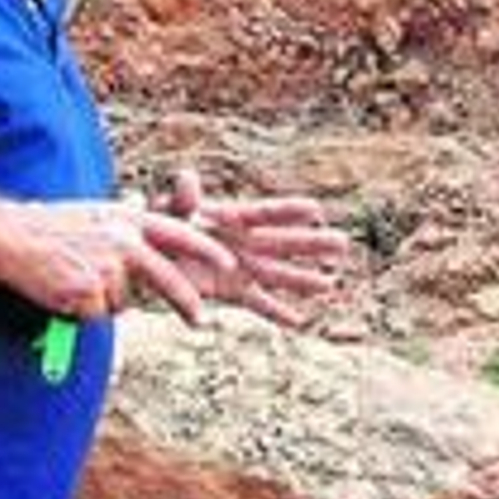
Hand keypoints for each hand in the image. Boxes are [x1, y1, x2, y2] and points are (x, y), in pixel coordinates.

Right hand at [0, 198, 238, 324]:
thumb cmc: (57, 227)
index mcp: (131, 219)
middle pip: (167, 276)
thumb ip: (128, 224)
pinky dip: (84, 312)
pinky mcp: (89, 290)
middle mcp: (125, 240)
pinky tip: (66, 293)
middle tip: (201, 321)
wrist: (14, 238)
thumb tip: (147, 219)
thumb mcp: (101, 214)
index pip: (180, 233)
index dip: (206, 249)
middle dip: (186, 301)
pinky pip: (98, 314)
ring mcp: (107, 266)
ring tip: (76, 281)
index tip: (230, 263)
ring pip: (122, 302)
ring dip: (103, 302)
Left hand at [156, 168, 349, 327]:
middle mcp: (245, 243)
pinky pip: (258, 303)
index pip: (265, 214)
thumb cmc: (162, 225)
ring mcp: (241, 268)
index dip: (289, 213)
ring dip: (303, 280)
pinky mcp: (231, 292)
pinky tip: (299, 321)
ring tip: (331, 284)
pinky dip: (277, 312)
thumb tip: (186, 178)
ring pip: (277, 274)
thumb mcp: (169, 210)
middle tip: (344, 244)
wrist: (154, 255)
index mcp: (232, 218)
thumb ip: (182, 199)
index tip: (316, 210)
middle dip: (312, 245)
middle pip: (282, 244)